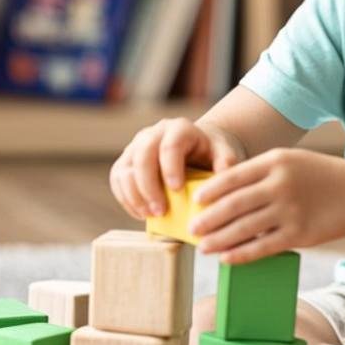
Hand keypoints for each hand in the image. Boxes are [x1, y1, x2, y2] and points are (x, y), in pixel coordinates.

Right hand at [109, 117, 246, 219]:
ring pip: (125, 168)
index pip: (170, 146)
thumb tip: (224, 177)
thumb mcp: (224, 153)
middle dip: (149, 186)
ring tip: (151, 215)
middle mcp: (154, 133)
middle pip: (143, 156)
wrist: (196, 149)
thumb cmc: (212, 153)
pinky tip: (141, 213)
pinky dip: (126, 198)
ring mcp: (136, 146)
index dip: (170, 168)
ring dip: (135, 195)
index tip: (177, 190)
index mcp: (179, 129)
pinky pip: (117, 179)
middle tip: (160, 211)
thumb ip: (226, 162)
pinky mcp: (126, 161)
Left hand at [191, 148, 344, 263]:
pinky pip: (262, 246)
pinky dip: (241, 254)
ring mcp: (289, 210)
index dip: (210, 190)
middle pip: (234, 204)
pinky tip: (226, 258)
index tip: (195, 200)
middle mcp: (280, 185)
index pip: (233, 176)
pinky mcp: (299, 234)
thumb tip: (225, 190)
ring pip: (244, 228)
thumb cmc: (321, 176)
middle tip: (192, 229)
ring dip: (219, 239)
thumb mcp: (292, 161)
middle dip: (208, 219)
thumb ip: (262, 172)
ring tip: (203, 247)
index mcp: (276, 162)